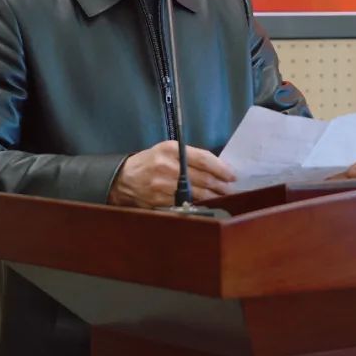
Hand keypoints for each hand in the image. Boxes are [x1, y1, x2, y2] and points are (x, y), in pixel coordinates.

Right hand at [107, 140, 235, 207]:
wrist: (123, 179)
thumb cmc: (149, 162)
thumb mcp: (166, 150)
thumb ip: (188, 157)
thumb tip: (216, 167)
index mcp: (171, 150)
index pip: (203, 159)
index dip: (220, 168)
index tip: (232, 175)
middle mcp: (168, 166)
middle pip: (202, 178)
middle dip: (220, 185)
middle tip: (231, 189)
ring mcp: (164, 185)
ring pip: (196, 193)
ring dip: (213, 197)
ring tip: (223, 197)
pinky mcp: (160, 200)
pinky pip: (185, 203)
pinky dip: (198, 205)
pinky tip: (206, 205)